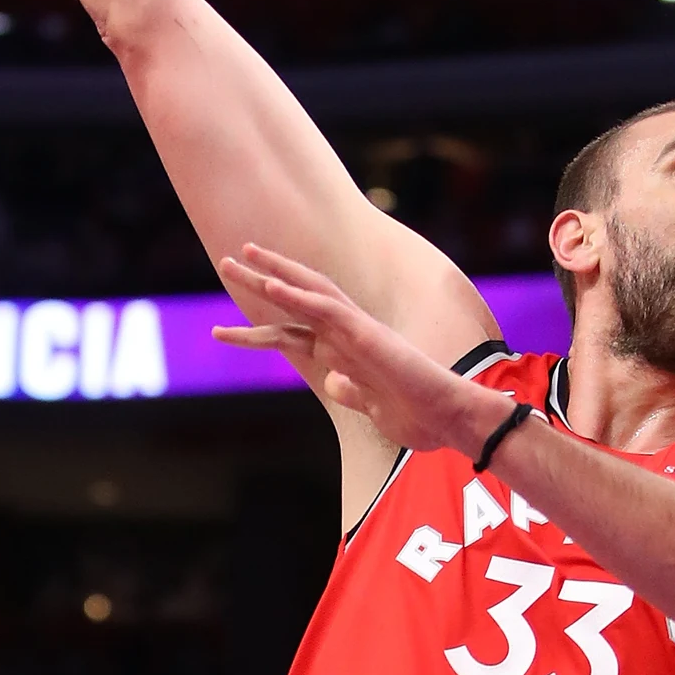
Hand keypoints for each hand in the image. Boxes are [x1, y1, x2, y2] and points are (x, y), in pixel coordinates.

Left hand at [211, 243, 507, 455]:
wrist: (451, 417)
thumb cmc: (420, 415)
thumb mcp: (375, 409)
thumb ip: (352, 392)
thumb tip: (333, 382)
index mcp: (345, 353)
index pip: (294, 334)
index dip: (258, 329)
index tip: (223, 329)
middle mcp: (347, 335)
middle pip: (296, 302)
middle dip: (261, 281)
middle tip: (227, 262)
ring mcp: (356, 331)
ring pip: (307, 294)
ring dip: (272, 274)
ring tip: (240, 256)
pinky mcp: (366, 335)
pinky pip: (325, 310)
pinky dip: (297, 296)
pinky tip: (272, 285)